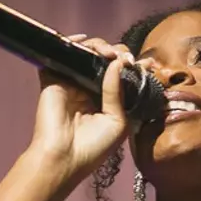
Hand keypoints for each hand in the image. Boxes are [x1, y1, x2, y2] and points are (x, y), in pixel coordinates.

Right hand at [26, 35, 135, 179]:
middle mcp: (91, 89)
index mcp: (108, 101)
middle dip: (118, 53)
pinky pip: (61, 54)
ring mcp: (72, 82)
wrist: (64, 158)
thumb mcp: (118, 121)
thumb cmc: (94, 147)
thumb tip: (118, 62)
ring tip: (108, 54)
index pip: (123, 76)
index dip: (134, 65)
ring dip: (100, 46)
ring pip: (86, 53)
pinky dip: (70, 43)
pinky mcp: (54, 79)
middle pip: (106, 60)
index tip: (146, 63)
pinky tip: (82, 42)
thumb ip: (119, 91)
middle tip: (126, 60)